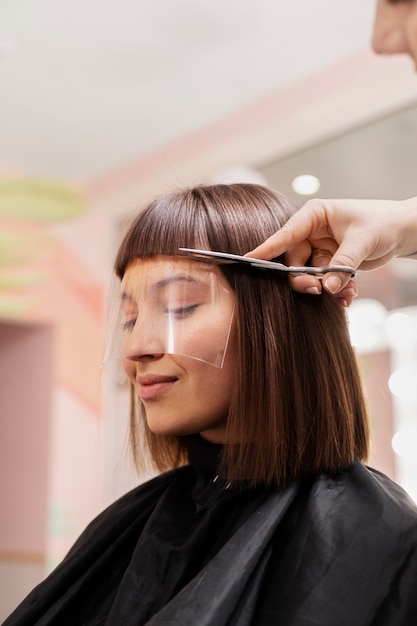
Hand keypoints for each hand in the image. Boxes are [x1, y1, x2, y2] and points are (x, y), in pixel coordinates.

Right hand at [247, 196, 416, 305]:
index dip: (267, 248)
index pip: (285, 234)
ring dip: (325, 288)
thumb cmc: (383, 222)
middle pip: (294, 261)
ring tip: (345, 295)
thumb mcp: (362, 241)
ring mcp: (320, 248)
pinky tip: (350, 294)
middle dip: (305, 279)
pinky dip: (335, 290)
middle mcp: (312, 232)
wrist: (403, 231)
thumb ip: (342, 265)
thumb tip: (326, 288)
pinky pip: (323, 281)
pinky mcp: (329, 263)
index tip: (250, 260)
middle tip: (317, 291)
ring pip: (308, 275)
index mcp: (314, 215)